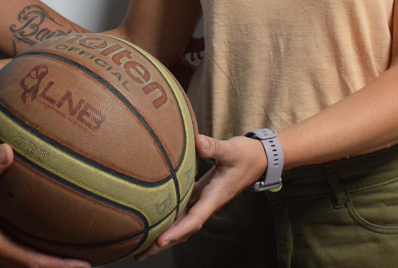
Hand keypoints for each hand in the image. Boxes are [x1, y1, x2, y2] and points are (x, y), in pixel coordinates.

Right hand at [0, 144, 89, 267]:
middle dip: (57, 265)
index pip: (33, 263)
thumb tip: (8, 150)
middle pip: (31, 267)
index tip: (85, 265)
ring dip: (42, 257)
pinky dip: (28, 246)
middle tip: (85, 258)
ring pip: (21, 260)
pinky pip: (12, 249)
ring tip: (66, 249)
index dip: (60, 267)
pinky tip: (34, 229)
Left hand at [135, 134, 266, 258]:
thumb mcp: (232, 149)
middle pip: (183, 230)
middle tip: (139, 255)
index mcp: (214, 198)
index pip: (193, 220)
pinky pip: (181, 211)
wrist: (258, 158)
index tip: (159, 241)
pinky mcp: (200, 194)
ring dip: (162, 235)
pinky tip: (152, 221)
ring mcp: (203, 201)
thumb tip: (197, 142)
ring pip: (181, 223)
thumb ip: (214, 147)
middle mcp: (207, 204)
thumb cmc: (246, 155)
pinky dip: (167, 219)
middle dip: (162, 244)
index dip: (177, 231)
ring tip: (139, 245)